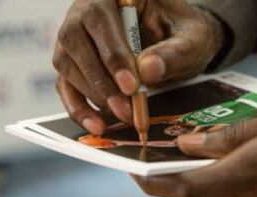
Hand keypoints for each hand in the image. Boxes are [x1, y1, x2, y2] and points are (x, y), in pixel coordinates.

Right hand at [53, 0, 223, 134]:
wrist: (177, 39)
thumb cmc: (183, 32)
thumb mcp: (190, 38)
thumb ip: (173, 52)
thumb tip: (147, 71)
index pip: (100, 17)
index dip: (112, 54)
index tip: (131, 86)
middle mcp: (86, 11)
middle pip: (75, 41)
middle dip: (101, 82)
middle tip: (124, 110)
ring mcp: (77, 37)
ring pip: (67, 65)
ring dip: (91, 96)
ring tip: (120, 117)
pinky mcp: (75, 62)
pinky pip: (66, 85)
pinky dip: (79, 108)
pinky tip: (97, 125)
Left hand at [133, 98, 256, 196]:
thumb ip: (237, 134)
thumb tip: (191, 144)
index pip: (194, 186)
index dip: (157, 182)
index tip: (135, 169)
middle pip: (202, 192)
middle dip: (178, 174)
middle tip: (163, 153)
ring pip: (224, 196)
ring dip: (210, 176)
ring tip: (208, 150)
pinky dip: (235, 184)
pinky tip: (242, 165)